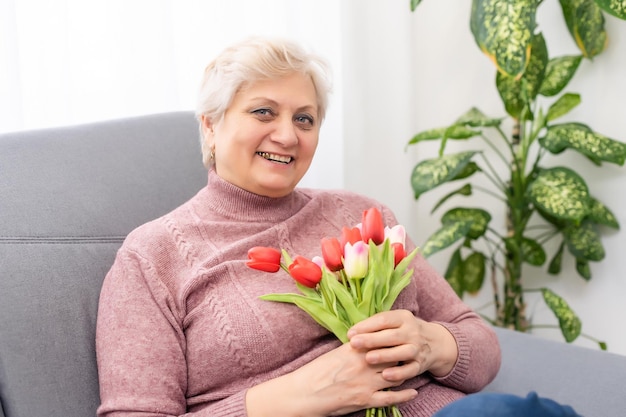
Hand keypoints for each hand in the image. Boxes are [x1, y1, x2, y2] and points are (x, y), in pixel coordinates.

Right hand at [246, 342, 416, 416]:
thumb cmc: (317, 372)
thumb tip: (365, 342)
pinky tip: (413, 392)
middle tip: (412, 352)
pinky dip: (405, 395)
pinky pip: (391, 398)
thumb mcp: (335, 353)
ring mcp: (366, 382)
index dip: (394, 340)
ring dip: (405, 373)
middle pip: (393, 356)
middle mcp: (364, 364)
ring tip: (413, 369)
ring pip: (396, 375)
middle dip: (403, 354)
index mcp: (356, 349)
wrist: (305, 393)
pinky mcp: (366, 400)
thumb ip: (353, 347)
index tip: (402, 338)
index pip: (382, 340)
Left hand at [347, 309, 458, 381]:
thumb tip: (353, 332)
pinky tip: (385, 375)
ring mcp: (418, 348)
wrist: (435, 342)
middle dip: (372, 339)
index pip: (384, 320)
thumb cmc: (404, 331)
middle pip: (392, 335)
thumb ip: (376, 325)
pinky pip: (410, 370)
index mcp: (403, 318)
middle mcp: (412, 332)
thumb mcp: (395, 321)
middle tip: (354, 344)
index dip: (367, 326)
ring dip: (385, 355)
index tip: (351, 333)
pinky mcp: (420, 364)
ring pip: (402, 352)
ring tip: (368, 358)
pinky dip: (399, 373)